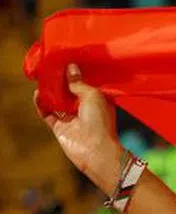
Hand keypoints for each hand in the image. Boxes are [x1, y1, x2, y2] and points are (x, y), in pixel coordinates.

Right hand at [34, 64, 123, 195]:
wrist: (95, 150)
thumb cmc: (100, 122)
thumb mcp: (92, 95)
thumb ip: (79, 82)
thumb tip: (71, 68)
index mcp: (99, 102)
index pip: (87, 85)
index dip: (78, 75)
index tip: (69, 62)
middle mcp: (86, 109)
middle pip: (70, 92)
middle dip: (61, 81)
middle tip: (52, 68)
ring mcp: (72, 118)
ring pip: (57, 101)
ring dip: (50, 91)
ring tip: (43, 78)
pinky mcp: (60, 127)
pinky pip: (47, 113)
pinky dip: (41, 104)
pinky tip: (38, 94)